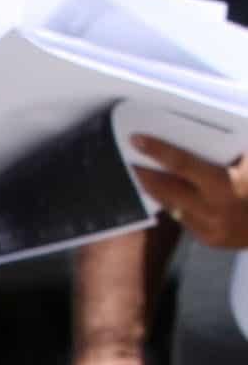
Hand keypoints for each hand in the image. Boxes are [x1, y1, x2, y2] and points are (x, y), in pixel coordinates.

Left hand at [133, 135, 247, 250]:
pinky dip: (179, 204)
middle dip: (145, 173)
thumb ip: (235, 147)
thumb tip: (211, 124)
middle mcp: (214, 210)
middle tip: (129, 158)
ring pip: (172, 206)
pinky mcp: (210, 240)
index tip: (137, 140)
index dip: (159, 150)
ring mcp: (210, 228)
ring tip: (144, 172)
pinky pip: (186, 219)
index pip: (183, 165)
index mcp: (226, 186)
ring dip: (158, 190)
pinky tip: (173, 192)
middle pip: (166, 189)